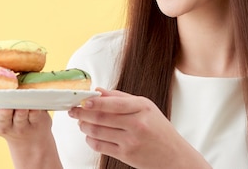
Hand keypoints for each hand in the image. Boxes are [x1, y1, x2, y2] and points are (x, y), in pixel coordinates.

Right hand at [0, 108, 51, 141]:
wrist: (30, 137)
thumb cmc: (1, 119)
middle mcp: (2, 124)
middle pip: (0, 119)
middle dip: (0, 113)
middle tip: (0, 106)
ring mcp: (19, 124)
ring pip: (18, 117)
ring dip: (18, 110)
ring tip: (18, 103)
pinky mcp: (35, 121)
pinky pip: (35, 114)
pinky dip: (35, 109)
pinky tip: (34, 104)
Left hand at [68, 88, 209, 168]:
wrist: (174, 156)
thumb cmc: (159, 129)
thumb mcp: (146, 107)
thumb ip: (121, 98)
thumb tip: (98, 91)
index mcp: (142, 108)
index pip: (113, 104)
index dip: (94, 102)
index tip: (82, 100)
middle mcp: (137, 124)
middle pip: (102, 118)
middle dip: (83, 113)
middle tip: (73, 110)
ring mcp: (131, 141)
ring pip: (98, 132)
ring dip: (84, 126)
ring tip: (80, 122)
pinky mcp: (126, 155)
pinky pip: (101, 146)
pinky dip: (91, 140)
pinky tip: (90, 135)